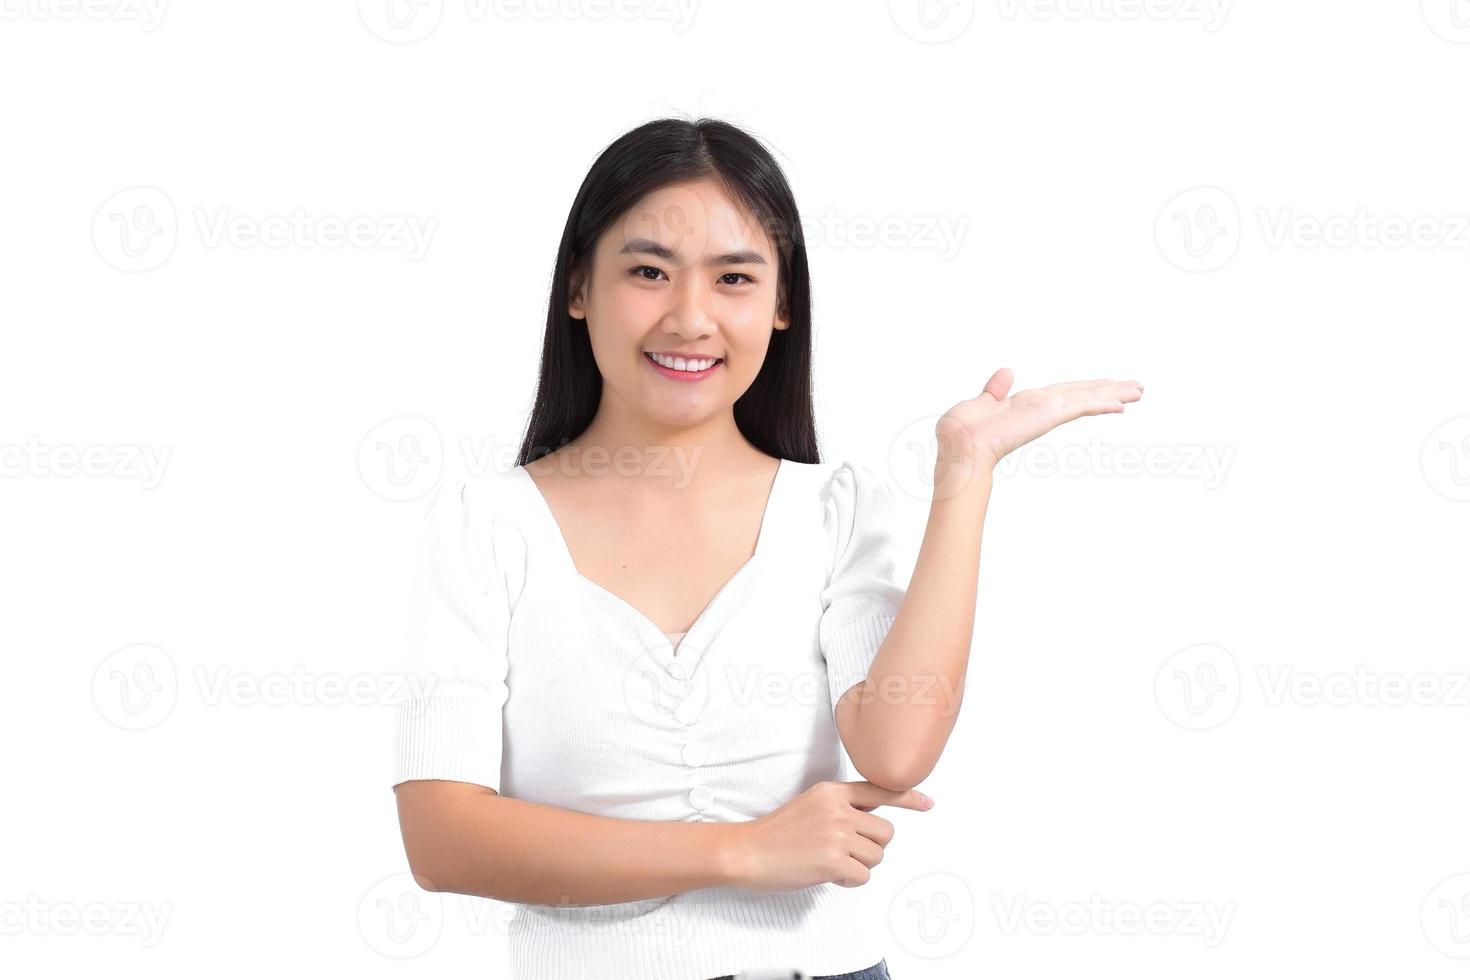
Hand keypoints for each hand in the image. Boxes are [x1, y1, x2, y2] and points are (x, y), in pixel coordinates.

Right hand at [723, 780, 932, 891]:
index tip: (928, 803)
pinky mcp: (833, 860)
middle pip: (886, 833)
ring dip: (860, 865)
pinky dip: (849, 880)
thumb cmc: (777, 833)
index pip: (879, 790)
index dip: (908, 798)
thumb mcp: (811, 805)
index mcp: (832, 791)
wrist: (748, 851)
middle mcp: (838, 809)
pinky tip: (827, 874)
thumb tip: (872, 819)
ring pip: (877, 856)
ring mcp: (837, 834)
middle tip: (846, 851)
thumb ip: (842, 807)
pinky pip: (863, 876)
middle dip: (872, 847)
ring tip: (830, 861)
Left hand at [937, 368, 1144, 472]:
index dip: (1086, 388)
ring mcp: (1046, 412)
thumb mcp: (978, 403)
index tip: (1105, 384)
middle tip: (1137, 387)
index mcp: (1025, 404)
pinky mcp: (1048, 416)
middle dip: (1109, 390)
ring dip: (1114, 394)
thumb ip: (995, 389)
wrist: (959, 449)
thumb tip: (1007, 371)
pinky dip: (1101, 404)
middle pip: (1083, 394)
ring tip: (1140, 391)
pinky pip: (1080, 407)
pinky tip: (1121, 405)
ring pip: (1088, 399)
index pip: (1063, 392)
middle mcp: (1041, 407)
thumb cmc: (960, 433)